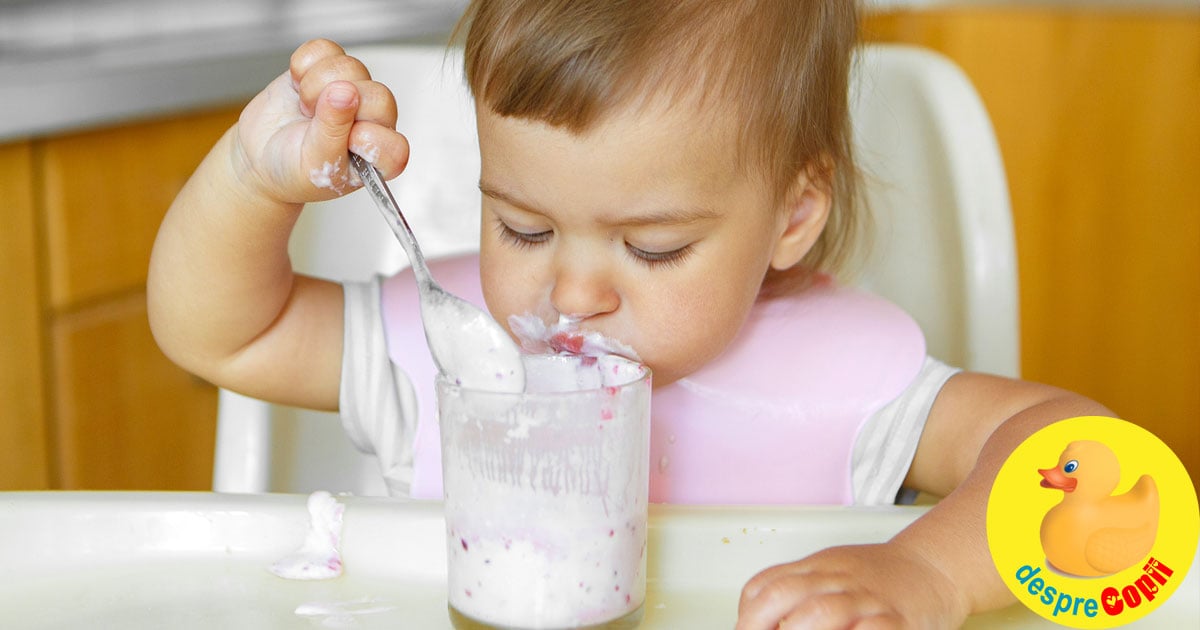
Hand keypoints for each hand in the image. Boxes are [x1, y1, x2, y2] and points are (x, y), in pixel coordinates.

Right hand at [231, 39, 409, 204]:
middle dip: (339, 107)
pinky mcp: (328, 69)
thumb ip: (332, 132)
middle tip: (315, 123)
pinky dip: (303, 65)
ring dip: (317, 86)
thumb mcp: (312, 163)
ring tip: (305, 109)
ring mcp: (352, 91)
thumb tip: (346, 93)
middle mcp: (373, 121)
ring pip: (350, 67)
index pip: (394, 144)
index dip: (367, 138)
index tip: (343, 142)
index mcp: (378, 156)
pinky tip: (297, 86)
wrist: (259, 156)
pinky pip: (325, 49)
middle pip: (378, 96)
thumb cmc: (292, 171)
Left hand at [736, 542, 967, 629]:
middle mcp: (839, 581)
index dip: (748, 614)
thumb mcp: (831, 572)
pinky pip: (871, 629)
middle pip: (787, 595)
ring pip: (823, 613)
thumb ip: (796, 590)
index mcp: (818, 568)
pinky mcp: (897, 623)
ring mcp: (868, 601)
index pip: (768, 584)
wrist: (935, 568)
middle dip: (762, 624)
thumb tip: (754, 618)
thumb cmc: (880, 577)